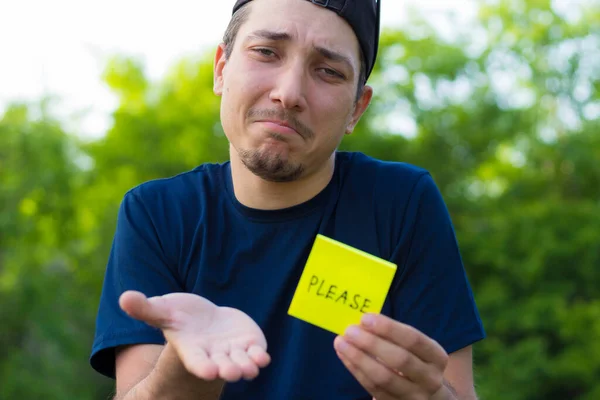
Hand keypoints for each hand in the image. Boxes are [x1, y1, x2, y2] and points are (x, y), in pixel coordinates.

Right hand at [119, 290, 270, 381]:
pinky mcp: (248, 344)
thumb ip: (146, 308)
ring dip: (247, 366)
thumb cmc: (179, 315)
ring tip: (253, 368)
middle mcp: (213, 355)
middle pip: (221, 365)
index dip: (202, 366)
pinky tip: (263, 357)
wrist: (204, 319)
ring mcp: (232, 351)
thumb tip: (124, 298)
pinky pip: (256, 354)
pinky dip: (260, 356)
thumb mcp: (163, 309)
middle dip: (228, 369)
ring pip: (241, 363)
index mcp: (192, 349)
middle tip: (233, 372)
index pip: (196, 361)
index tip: (209, 372)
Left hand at [334, 313, 448, 399]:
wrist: (427, 395)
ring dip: (358, 358)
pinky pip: (373, 388)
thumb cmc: (416, 361)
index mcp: (436, 357)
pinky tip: (345, 356)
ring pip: (383, 378)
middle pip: (399, 360)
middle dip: (371, 343)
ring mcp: (414, 396)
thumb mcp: (415, 348)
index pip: (413, 340)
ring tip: (341, 342)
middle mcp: (429, 378)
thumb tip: (363, 321)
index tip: (365, 317)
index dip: (389, 328)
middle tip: (350, 330)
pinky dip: (356, 370)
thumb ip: (394, 335)